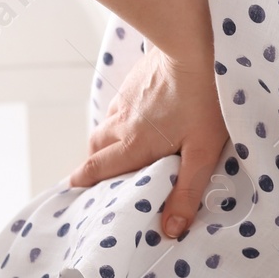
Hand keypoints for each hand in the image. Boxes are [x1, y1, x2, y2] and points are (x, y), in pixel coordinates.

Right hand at [68, 41, 227, 240]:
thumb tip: (170, 231)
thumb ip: (186, 192)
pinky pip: (119, 104)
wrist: (195, 46)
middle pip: (96, 147)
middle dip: (94, 162)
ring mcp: (126, 99)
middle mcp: (122, 123)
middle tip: (99, 173)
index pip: (98, 169)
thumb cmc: (204, 101)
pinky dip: (121, 116)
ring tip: (121, 146)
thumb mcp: (202, 154)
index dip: (84, 181)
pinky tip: (140, 114)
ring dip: (108, 138)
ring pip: (106, 124)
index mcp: (134, 145)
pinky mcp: (135, 80)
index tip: (73, 189)